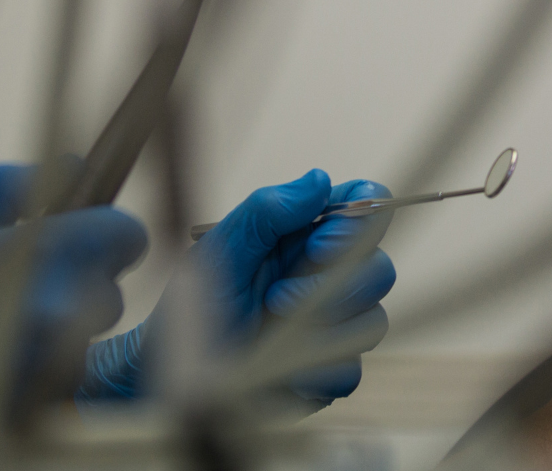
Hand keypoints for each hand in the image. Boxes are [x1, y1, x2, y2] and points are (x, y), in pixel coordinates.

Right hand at [0, 162, 147, 408]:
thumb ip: (7, 188)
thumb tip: (71, 165)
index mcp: (38, 255)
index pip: (128, 235)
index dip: (106, 233)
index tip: (81, 235)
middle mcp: (59, 311)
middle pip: (110, 290)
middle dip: (77, 282)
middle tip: (20, 285)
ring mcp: (54, 365)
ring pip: (87, 336)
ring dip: (58, 329)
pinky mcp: (43, 406)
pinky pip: (65, 376)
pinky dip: (42, 368)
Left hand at [79, 171, 396, 408]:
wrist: (170, 371)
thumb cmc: (196, 302)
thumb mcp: (222, 248)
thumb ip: (267, 210)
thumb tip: (319, 180)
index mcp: (311, 234)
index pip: (369, 206)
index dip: (361, 220)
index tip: (318, 242)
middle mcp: (332, 276)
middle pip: (381, 268)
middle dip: (335, 283)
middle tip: (279, 295)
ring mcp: (335, 326)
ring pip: (373, 321)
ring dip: (321, 327)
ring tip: (268, 325)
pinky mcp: (329, 372)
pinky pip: (351, 370)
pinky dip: (314, 368)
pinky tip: (279, 365)